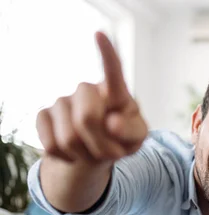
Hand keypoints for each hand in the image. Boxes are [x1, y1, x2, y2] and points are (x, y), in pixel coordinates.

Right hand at [37, 31, 146, 163]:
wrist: (96, 154)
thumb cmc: (121, 140)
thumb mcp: (136, 138)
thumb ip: (132, 131)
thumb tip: (112, 123)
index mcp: (114, 92)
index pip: (113, 70)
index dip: (106, 54)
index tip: (100, 34)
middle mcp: (86, 90)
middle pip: (87, 118)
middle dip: (101, 145)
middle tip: (112, 154)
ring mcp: (62, 101)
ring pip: (69, 137)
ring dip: (87, 155)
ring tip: (94, 152)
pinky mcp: (44, 116)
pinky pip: (52, 145)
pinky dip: (69, 159)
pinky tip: (75, 153)